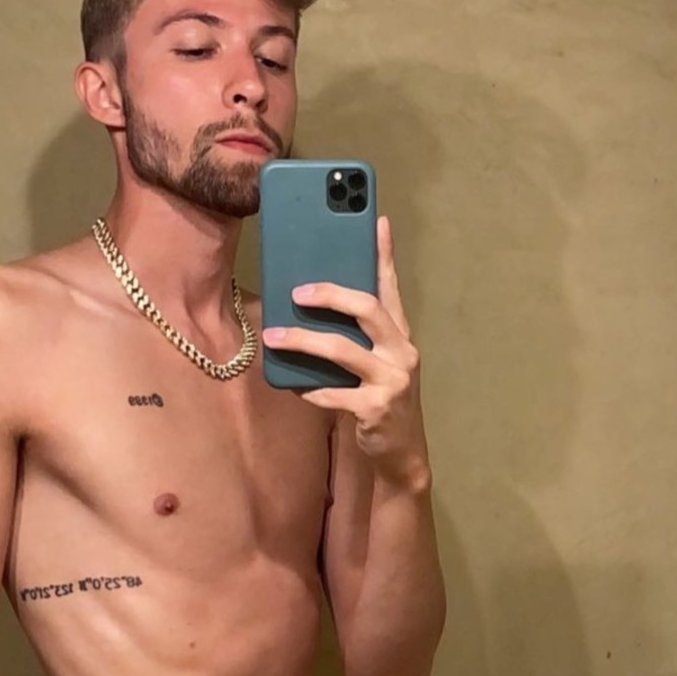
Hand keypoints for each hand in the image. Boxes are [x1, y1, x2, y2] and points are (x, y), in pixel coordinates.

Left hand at [261, 216, 429, 488]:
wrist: (402, 454)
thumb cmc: (381, 399)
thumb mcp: (378, 363)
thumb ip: (359, 337)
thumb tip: (314, 303)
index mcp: (401, 336)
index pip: (391, 287)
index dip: (384, 254)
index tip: (378, 221)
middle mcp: (402, 352)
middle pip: (368, 309)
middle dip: (331, 294)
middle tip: (297, 291)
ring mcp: (392, 381)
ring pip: (343, 350)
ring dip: (304, 341)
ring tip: (274, 337)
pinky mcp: (376, 409)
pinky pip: (334, 395)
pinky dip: (310, 390)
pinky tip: (294, 387)